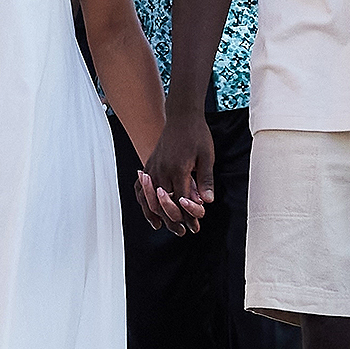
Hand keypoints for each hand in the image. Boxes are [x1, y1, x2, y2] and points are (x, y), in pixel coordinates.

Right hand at [135, 113, 214, 233]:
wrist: (182, 116)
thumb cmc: (197, 135)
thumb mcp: (207, 156)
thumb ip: (206, 180)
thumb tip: (208, 201)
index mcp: (178, 169)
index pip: (181, 201)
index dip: (187, 216)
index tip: (194, 226)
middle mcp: (162, 170)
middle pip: (163, 203)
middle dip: (172, 220)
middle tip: (181, 231)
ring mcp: (153, 167)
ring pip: (148, 197)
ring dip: (154, 214)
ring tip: (160, 226)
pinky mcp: (149, 165)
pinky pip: (141, 187)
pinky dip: (142, 200)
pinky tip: (148, 209)